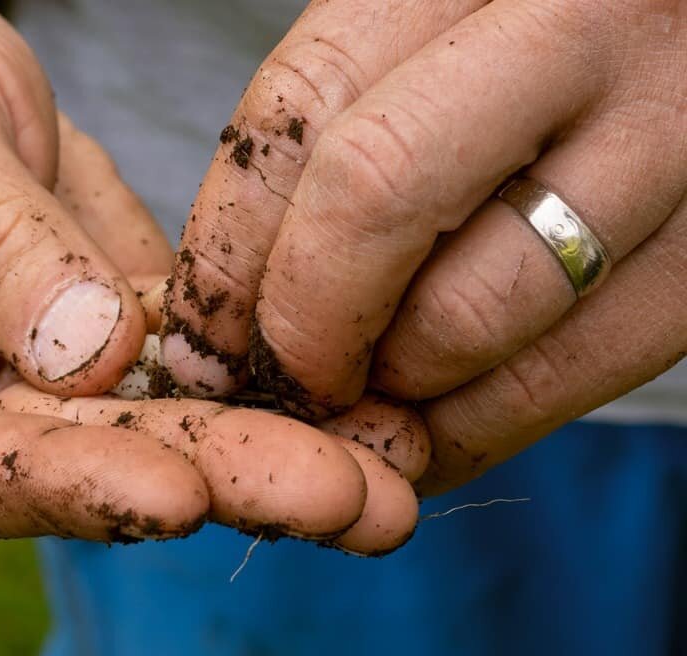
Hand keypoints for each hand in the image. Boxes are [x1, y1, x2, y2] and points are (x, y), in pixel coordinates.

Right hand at [0, 0, 420, 549]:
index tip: (178, 496)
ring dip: (277, 458)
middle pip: (89, 467)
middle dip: (225, 483)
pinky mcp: (110, 337)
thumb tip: (87, 351)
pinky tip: (362, 407)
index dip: (67, 488)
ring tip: (390, 480)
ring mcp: (40, 379)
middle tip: (352, 500)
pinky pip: (193, 370)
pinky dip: (273, 388)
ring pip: (159, 432)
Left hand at [161, 0, 685, 490]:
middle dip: (300, 328)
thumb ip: (331, 144)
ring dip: (387, 393)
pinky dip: (474, 430)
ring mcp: (673, 141)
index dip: (228, 251)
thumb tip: (224, 322)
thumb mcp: (423, 42)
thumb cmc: (532, 48)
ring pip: (468, 317)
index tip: (201, 342)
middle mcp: (584, 29)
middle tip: (280, 383)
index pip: (300, 112)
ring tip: (360, 405)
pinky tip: (430, 429)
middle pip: (373, 200)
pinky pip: (572, 377)